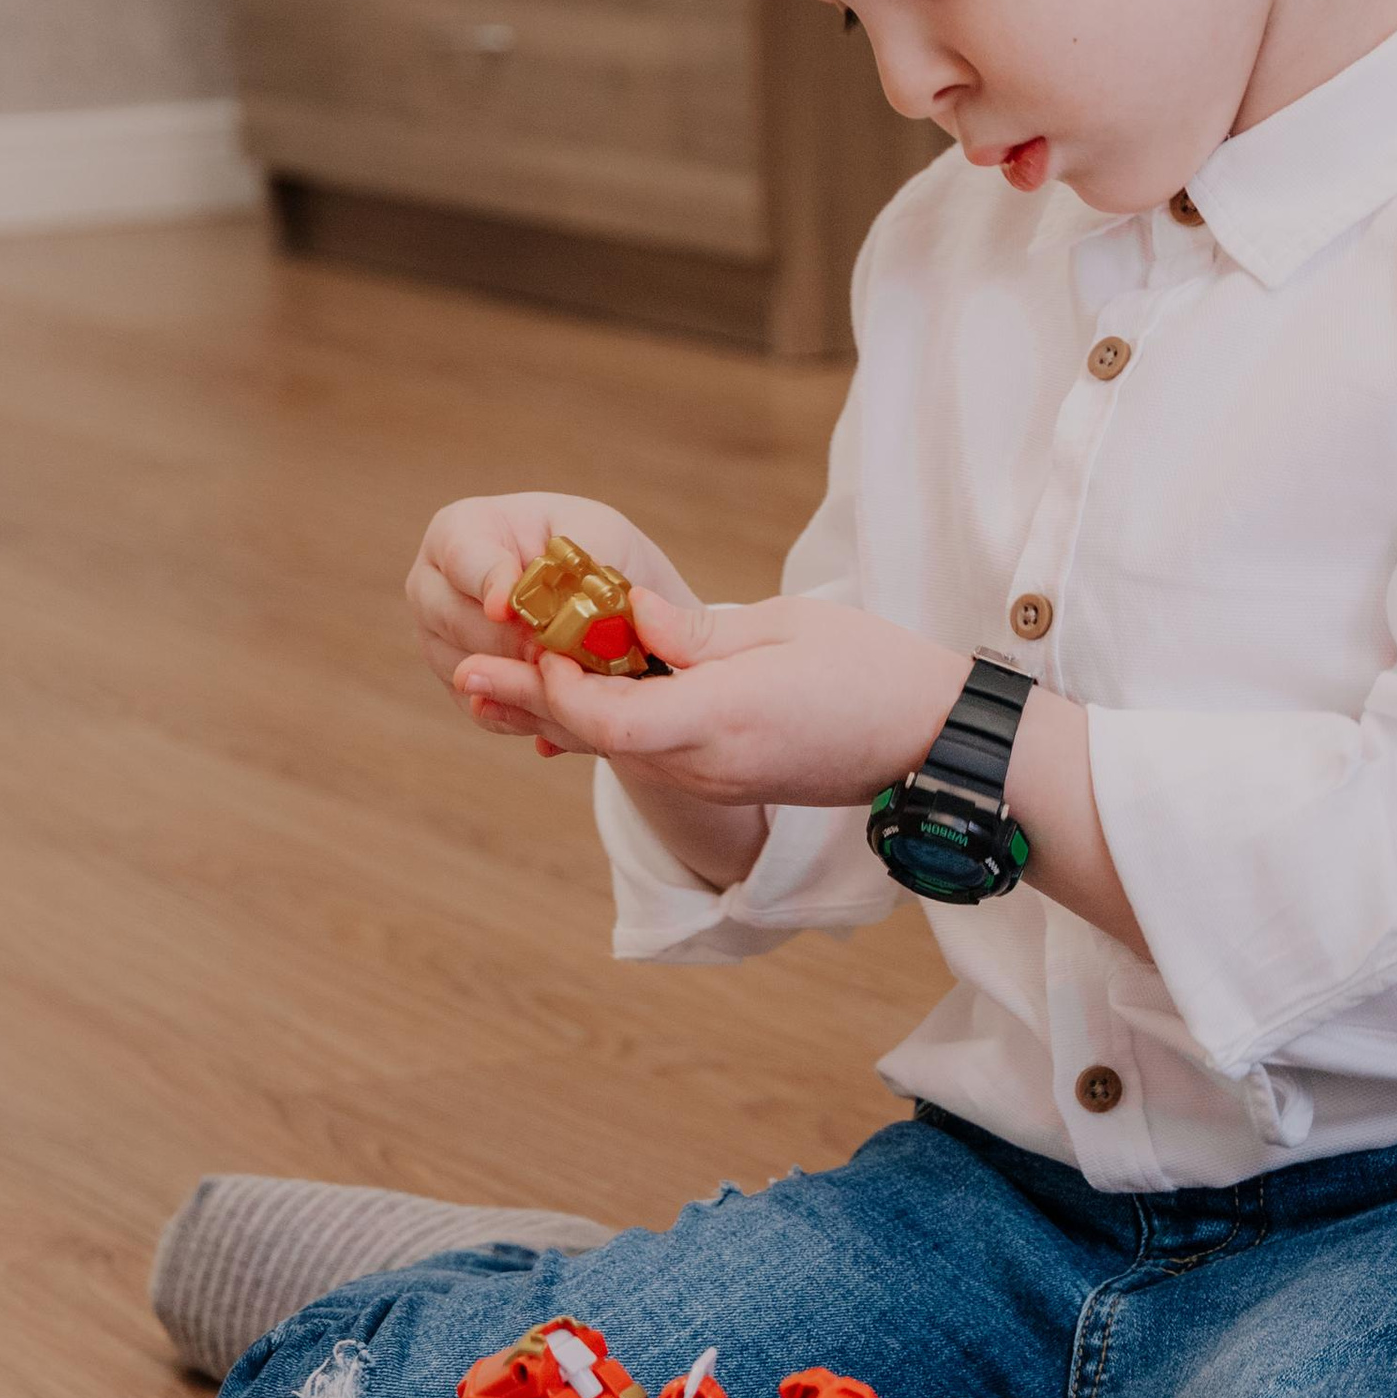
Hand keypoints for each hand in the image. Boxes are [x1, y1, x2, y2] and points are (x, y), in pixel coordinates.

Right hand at [408, 494, 695, 750]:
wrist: (603, 593)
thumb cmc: (593, 549)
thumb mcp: (596, 536)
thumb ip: (575, 563)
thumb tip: (553, 611)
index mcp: (459, 531)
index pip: (462, 557)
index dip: (487, 583)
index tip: (508, 608)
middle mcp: (432, 585)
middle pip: (455, 620)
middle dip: (511, 641)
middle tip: (556, 653)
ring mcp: (436, 639)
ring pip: (466, 670)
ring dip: (520, 680)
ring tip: (568, 678)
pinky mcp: (458, 685)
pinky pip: (483, 709)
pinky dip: (524, 712)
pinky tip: (561, 705)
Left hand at [453, 587, 967, 809]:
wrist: (933, 744)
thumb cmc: (872, 672)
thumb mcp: (782, 629)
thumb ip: (694, 632)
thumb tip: (626, 616)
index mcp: (717, 721)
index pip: (606, 716)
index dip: (556, 681)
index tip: (530, 638)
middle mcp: (704, 765)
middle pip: (593, 739)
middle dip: (527, 701)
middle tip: (463, 672)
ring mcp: (712, 781)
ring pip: (613, 749)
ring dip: (556, 714)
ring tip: (492, 685)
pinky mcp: (723, 781)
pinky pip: (644, 754)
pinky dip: (600, 725)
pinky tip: (569, 700)